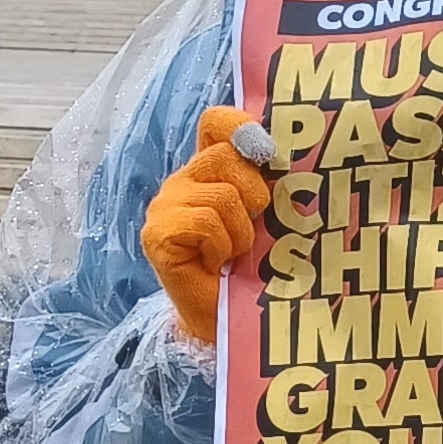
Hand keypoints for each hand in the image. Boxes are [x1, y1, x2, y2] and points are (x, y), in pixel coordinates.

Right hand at [141, 107, 273, 342]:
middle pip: (225, 156)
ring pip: (221, 194)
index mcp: (209, 170)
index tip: (265, 151)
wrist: (226, 321)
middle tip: (252, 230)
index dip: (240, 125)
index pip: (216, 123)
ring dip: (240, 231)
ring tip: (234, 254)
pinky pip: (205, 222)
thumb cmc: (253, 268)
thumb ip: (269, 179)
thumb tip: (286, 150)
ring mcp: (165, 206)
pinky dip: (221, 246)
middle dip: (254, 194)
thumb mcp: (268, 216)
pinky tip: (216, 264)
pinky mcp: (157, 234)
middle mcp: (182, 181)